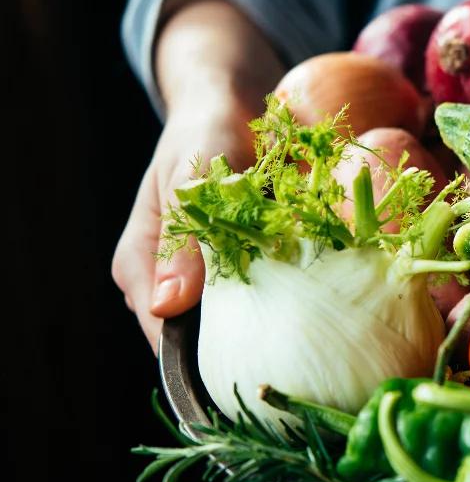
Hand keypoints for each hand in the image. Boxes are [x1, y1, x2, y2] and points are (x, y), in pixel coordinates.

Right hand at [112, 0, 282, 350]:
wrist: (232, 106)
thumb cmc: (204, 133)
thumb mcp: (189, 174)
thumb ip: (182, 237)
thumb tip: (167, 307)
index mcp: (140, 266)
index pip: (161, 338)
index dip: (200, 364)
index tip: (252, 376)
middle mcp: (168, 281)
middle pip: (199, 342)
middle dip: (242, 353)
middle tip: (294, 360)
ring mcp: (205, 278)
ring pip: (234, 325)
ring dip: (270, 329)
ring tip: (310, 339)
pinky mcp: (242, 269)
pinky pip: (263, 299)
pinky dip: (287, 302)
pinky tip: (316, 306)